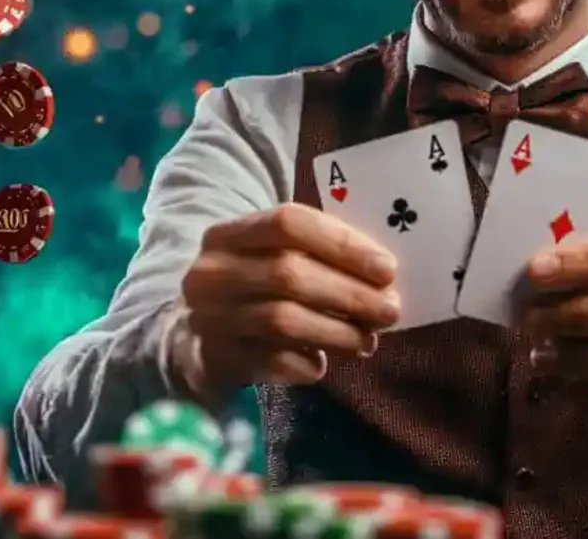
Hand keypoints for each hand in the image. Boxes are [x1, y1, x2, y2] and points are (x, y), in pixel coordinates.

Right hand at [173, 203, 400, 401]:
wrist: (198, 334)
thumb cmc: (255, 285)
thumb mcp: (273, 257)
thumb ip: (319, 254)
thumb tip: (383, 276)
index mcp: (229, 233)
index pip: (288, 222)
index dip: (343, 244)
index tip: (387, 269)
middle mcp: (211, 272)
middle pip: (288, 274)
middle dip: (350, 294)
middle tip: (390, 310)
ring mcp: (208, 317)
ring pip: (283, 321)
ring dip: (336, 332)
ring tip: (368, 340)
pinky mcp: (215, 359)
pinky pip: (271, 362)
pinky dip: (306, 364)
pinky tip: (323, 363)